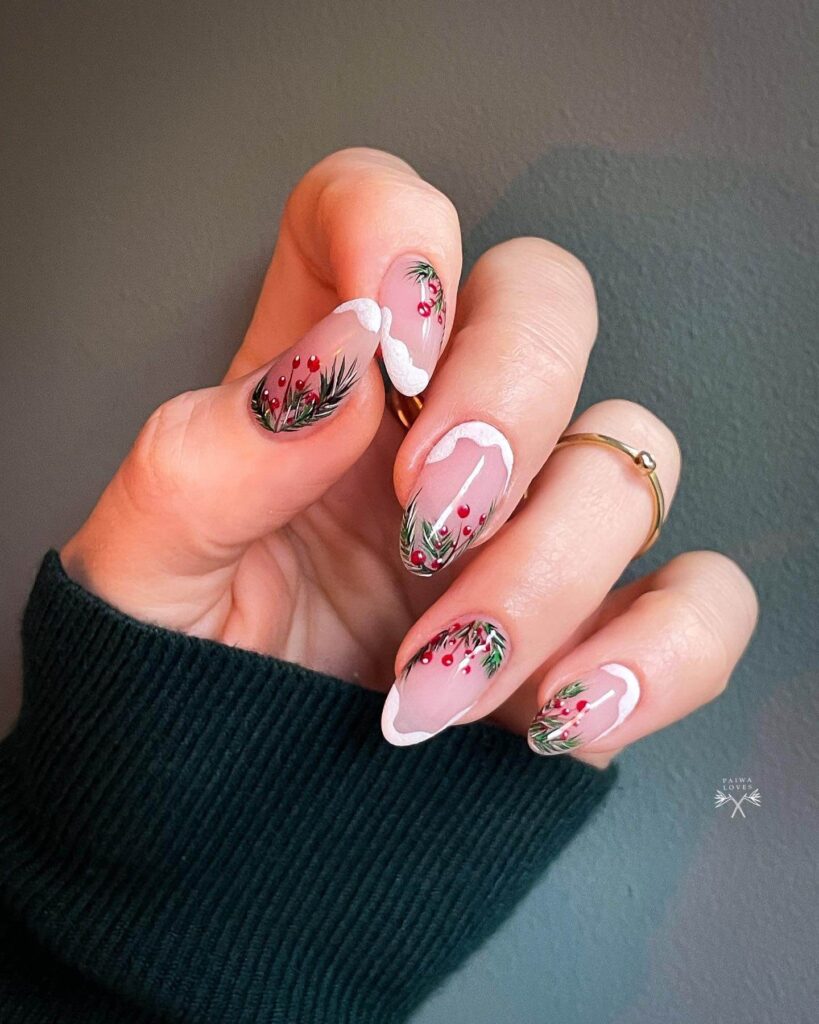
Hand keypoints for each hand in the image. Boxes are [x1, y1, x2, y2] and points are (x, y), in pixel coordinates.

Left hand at [62, 148, 757, 764]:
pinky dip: (656, 655)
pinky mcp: (597, 627)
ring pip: (630, 457)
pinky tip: (553, 711)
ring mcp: (532, 524)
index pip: (375, 209)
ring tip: (437, 679)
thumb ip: (205, 464)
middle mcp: (442, 426)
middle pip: (547, 298)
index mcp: (325, 381)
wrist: (234, 821)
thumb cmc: (183, 683)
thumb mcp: (146, 577)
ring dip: (545, 572)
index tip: (389, 338)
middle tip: (429, 519)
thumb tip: (333, 365)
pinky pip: (700, 600)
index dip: (397, 228)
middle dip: (511, 395)